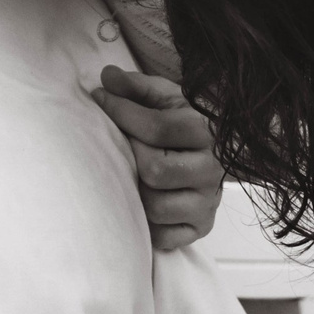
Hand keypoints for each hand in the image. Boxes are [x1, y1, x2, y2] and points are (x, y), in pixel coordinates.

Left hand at [91, 65, 222, 250]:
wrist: (214, 153)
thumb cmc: (178, 123)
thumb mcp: (163, 98)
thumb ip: (135, 87)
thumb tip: (107, 77)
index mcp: (204, 132)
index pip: (157, 127)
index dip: (121, 113)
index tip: (99, 99)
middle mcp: (211, 169)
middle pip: (155, 170)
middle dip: (129, 156)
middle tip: (118, 145)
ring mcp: (207, 202)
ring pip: (156, 207)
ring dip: (134, 192)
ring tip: (129, 176)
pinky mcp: (200, 228)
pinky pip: (163, 236)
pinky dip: (146, 224)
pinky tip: (140, 204)